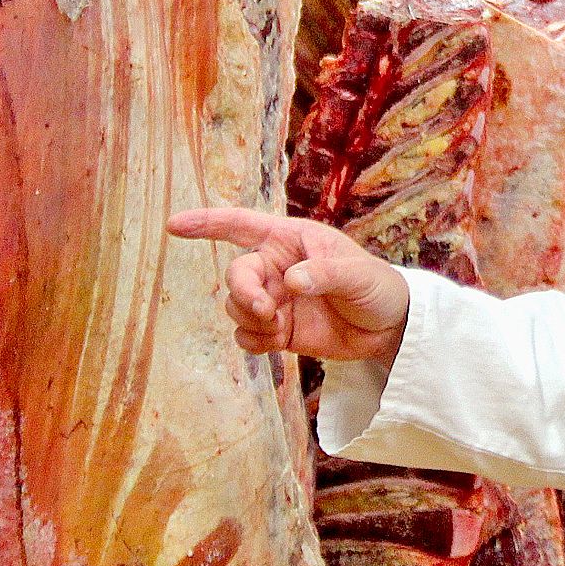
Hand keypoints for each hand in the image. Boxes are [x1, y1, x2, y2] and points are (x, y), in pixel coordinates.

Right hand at [168, 207, 411, 364]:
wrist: (390, 329)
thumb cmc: (378, 287)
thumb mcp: (359, 275)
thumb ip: (325, 274)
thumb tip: (289, 282)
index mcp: (291, 240)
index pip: (241, 225)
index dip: (206, 223)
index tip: (174, 225)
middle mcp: (276, 267)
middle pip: (236, 274)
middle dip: (242, 294)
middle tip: (265, 311)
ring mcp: (274, 300)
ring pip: (236, 307)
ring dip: (251, 320)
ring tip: (281, 327)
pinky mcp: (277, 330)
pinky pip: (246, 336)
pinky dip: (254, 341)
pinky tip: (277, 342)